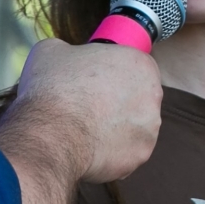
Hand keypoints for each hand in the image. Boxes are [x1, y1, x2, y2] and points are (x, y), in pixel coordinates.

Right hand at [6, 38, 162, 182]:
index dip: (111, 75)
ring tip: (86, 130)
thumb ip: (69, 50)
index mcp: (139, 63)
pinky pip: (127, 152)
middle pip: (136, 97)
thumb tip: (65, 56)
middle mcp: (154, 94)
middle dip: (116, 102)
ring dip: (115, 128)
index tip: (94, 83)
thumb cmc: (53, 88)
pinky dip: (111, 152)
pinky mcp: (142, 153)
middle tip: (89, 108)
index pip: (131, 67)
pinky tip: (90, 148)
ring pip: (133, 127)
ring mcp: (151, 127)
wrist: (52, 133)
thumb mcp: (50, 51)